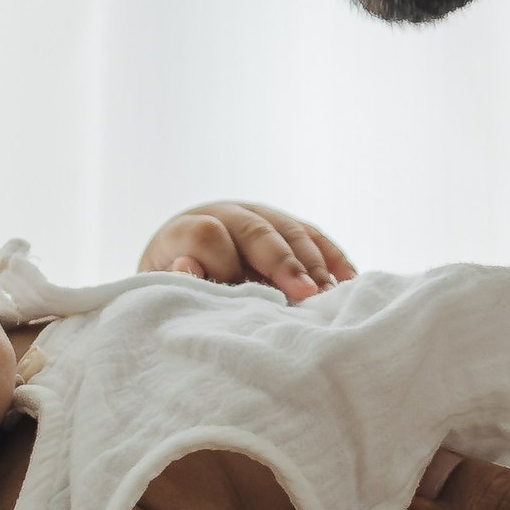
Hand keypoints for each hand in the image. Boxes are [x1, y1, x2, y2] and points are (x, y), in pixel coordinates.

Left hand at [139, 200, 354, 301]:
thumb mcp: (162, 290)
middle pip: (256, 229)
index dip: (223, 264)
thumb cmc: (173, 292)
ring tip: (328, 294)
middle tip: (306, 293)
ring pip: (289, 230)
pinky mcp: (282, 227)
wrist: (184, 271)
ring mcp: (257, 217)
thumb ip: (175, 281)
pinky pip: (312, 235)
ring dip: (312, 262)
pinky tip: (347, 279)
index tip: (239, 294)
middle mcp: (224, 215)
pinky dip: (331, 256)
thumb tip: (188, 266)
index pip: (207, 235)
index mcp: (184, 230)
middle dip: (283, 262)